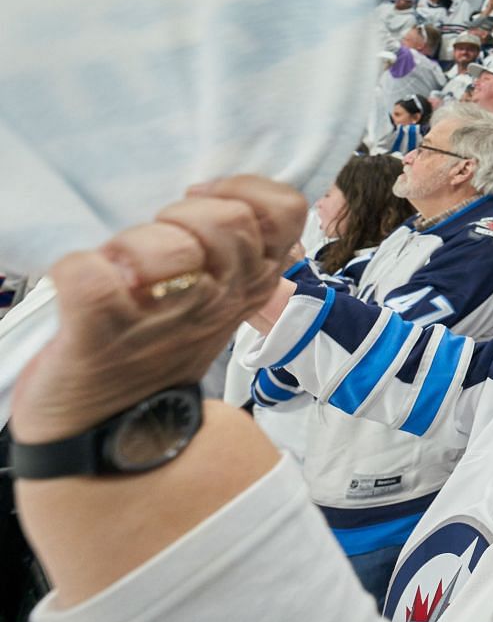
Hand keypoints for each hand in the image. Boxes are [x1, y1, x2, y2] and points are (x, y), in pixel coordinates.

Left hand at [10, 176, 307, 443]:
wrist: (113, 430)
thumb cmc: (159, 348)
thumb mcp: (219, 298)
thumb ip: (230, 251)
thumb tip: (213, 198)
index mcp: (254, 283)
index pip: (286, 211)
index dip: (245, 191)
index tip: (204, 199)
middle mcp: (224, 299)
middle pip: (229, 219)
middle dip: (184, 214)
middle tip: (160, 247)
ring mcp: (167, 317)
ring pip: (167, 246)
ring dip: (133, 244)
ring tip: (123, 270)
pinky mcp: (102, 334)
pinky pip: (88, 275)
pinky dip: (77, 269)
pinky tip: (85, 282)